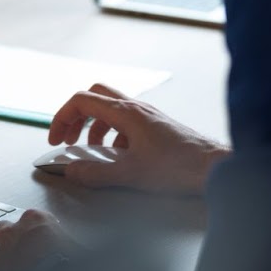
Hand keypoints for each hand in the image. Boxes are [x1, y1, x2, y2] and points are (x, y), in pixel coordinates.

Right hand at [47, 83, 229, 194]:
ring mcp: (147, 116)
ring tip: (90, 151)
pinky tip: (118, 156)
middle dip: (75, 116)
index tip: (55, 139)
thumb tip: (71, 172)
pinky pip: (125, 121)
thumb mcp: (131, 174)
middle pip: (94, 96)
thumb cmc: (180, 167)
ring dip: (93, 127)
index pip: (81, 101)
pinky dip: (112, 134)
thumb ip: (96, 174)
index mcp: (126, 112)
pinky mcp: (156, 127)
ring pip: (110, 109)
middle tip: (67, 137)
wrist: (215, 166)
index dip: (61, 118)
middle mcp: (136, 108)